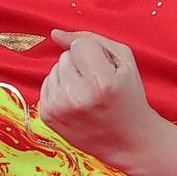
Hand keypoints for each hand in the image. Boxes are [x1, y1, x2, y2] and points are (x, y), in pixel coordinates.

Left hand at [39, 29, 155, 167]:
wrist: (128, 141)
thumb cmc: (129, 98)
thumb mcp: (124, 62)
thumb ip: (91, 39)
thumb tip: (55, 34)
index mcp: (100, 82)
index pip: (80, 45)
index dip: (94, 54)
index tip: (104, 71)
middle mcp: (77, 96)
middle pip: (65, 57)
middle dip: (81, 66)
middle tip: (97, 86)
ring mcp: (60, 108)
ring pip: (54, 69)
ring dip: (69, 77)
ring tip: (87, 95)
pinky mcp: (48, 116)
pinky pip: (47, 84)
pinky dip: (60, 89)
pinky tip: (76, 102)